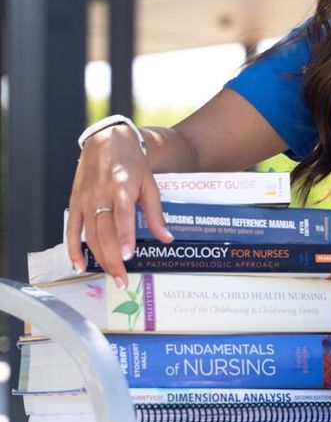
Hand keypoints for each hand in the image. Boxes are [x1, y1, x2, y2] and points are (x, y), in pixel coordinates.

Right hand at [66, 126, 171, 287]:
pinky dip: (73, 249)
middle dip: (113, 259)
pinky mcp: (74, 202)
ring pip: (89, 235)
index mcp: (122, 187)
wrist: (106, 141)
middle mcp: (100, 194)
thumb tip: (167, 238)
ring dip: (99, 258)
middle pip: (104, 232)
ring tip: (112, 276)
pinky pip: (72, 229)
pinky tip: (80, 265)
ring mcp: (85, 199)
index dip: (125, 237)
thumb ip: (156, 213)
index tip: (129, 256)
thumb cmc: (131, 163)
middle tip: (122, 280)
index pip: (122, 216)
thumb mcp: (150, 184)